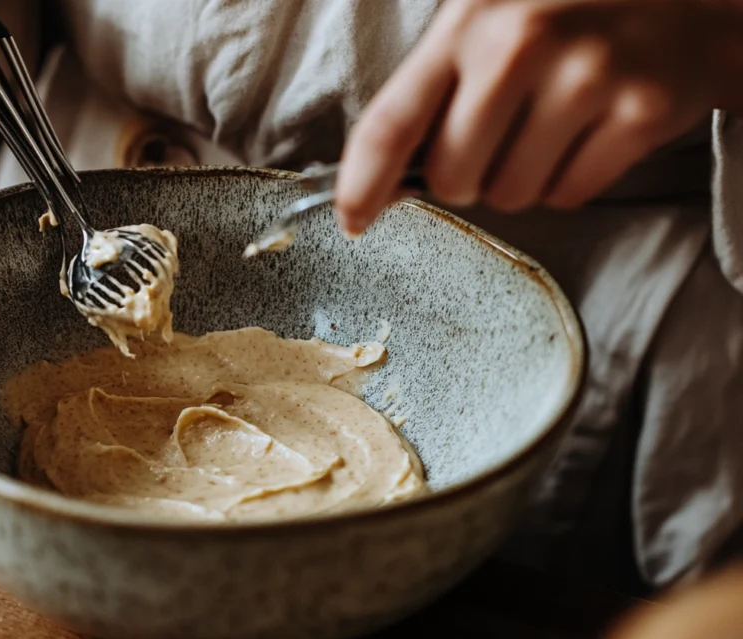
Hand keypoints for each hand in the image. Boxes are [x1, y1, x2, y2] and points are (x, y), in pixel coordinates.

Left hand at [337, 0, 742, 233]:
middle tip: (498, 139)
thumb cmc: (562, 20)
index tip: (352, 221)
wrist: (682, 0)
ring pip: (512, 196)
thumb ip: (432, 96)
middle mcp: (522, 44)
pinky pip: (570, 196)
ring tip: (551, 124)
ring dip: (521, 179)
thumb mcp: (485, 28)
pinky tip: (588, 131)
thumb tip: (379, 187)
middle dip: (465, 178)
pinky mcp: (641, 111)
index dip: (361, 185)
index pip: (391, 122)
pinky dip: (570, 180)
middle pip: (453, 178)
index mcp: (467, 22)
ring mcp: (587, 76)